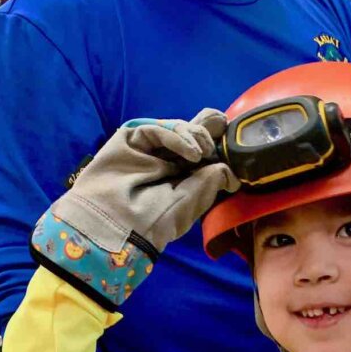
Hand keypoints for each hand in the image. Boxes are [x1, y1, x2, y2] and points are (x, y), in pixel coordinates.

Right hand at [31, 110, 239, 308]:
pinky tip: (191, 153)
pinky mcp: (132, 138)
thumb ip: (213, 180)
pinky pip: (159, 128)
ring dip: (196, 135)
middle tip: (213, 148)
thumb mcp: (192, 201)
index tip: (230, 145)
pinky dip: (178, 136)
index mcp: (183, 178)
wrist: (117, 223)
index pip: (204, 153)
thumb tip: (233, 173)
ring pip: (178, 128)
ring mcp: (149, 149)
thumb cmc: (154, 220)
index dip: (217, 144)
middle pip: (192, 134)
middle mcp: (167, 161)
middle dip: (208, 133)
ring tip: (201, 153)